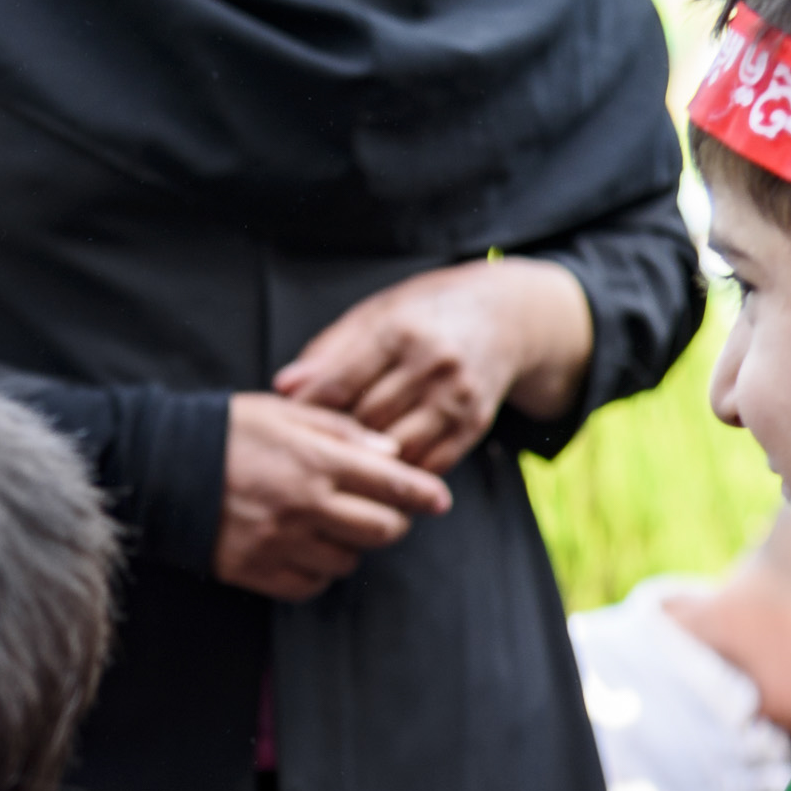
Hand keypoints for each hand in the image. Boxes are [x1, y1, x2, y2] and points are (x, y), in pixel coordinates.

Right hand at [216, 393, 453, 601]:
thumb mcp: (286, 412)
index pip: (392, 484)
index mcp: (316, 460)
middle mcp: (305, 504)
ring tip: (334, 527)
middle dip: (392, 522)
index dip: (423, 494)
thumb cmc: (225, 432)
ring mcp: (281, 541)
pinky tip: (308, 550)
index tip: (439, 500)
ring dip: (352, 546)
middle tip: (383, 512)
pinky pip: (310, 584)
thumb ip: (341, 431)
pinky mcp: (256, 569)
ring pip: (349, 560)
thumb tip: (389, 453)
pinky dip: (319, 571)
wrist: (158, 467)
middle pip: (381, 530)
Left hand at [272, 258, 592, 472]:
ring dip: (366, 463)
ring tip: (338, 470)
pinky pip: (429, 464)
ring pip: (396, 449)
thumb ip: (329, 351)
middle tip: (306, 454)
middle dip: (334, 439)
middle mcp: (432, 364)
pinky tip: (379, 476)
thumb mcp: (375, 314)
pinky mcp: (475, 423)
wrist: (506, 316)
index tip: (284, 425)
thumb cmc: (424, 314)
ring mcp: (457, 397)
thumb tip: (284, 387)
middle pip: (366, 421)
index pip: (339, 382)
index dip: (306, 409)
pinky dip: (401, 474)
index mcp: (399, 331)